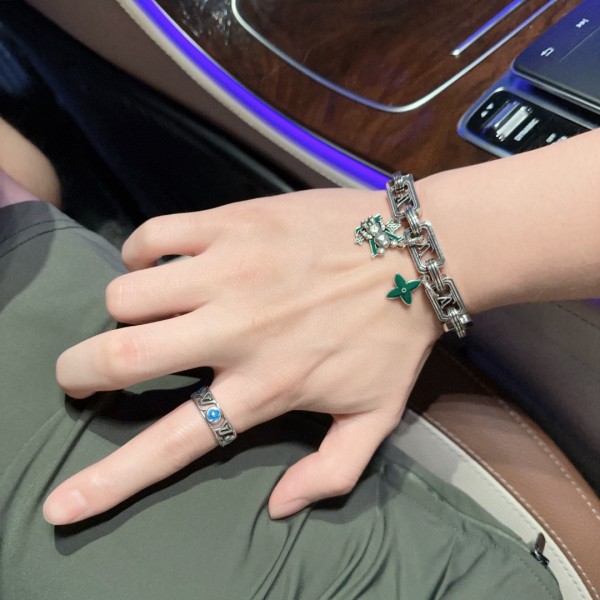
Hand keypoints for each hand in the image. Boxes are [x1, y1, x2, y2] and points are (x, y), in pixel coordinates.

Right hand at [44, 188, 440, 524]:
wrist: (418, 251)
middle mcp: (237, 331)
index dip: (108, 480)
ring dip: (121, 310)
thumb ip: (330, 473)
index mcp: (266, 386)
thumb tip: (277, 508)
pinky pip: (152, 236)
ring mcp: (230, 271)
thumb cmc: (394, 335)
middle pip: (124, 357)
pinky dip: (139, 253)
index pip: (174, 441)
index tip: (59, 503)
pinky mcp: (231, 223)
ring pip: (128, 295)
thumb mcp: (376, 418)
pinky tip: (160, 263)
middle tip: (82, 373)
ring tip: (145, 311)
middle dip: (80, 371)